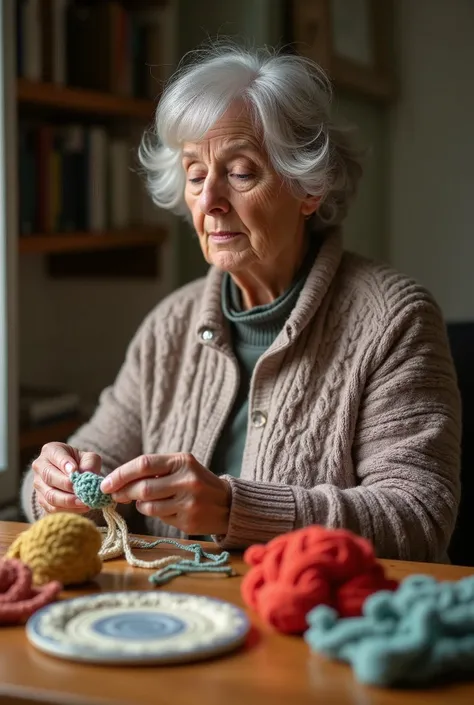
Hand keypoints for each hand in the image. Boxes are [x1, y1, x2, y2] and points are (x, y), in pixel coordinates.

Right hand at [32, 442, 101, 513]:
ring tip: (85, 502)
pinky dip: (68, 510)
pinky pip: (52, 508)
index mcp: (50, 451)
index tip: (75, 471)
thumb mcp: (88, 457)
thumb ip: (90, 463)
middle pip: (49, 477)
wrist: (71, 476)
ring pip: (50, 495)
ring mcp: (38, 485)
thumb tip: (88, 474)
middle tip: (83, 490)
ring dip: (69, 501)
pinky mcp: (41, 500)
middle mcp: (40, 466)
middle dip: (67, 485)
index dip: (65, 464)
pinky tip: (82, 508)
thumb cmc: (80, 463)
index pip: (55, 456)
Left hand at [100, 453, 231, 535]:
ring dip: (140, 505)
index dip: (121, 474)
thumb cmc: (197, 482)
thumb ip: (155, 471)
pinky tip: (165, 509)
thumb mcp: (182, 467)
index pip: (144, 464)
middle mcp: (186, 480)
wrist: (228, 503)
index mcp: (182, 461)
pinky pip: (159, 518)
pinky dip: (155, 514)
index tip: (105, 483)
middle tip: (115, 495)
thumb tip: (118, 481)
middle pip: (143, 488)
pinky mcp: (188, 521)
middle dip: (123, 492)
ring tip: (145, 501)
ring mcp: (188, 502)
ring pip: (147, 506)